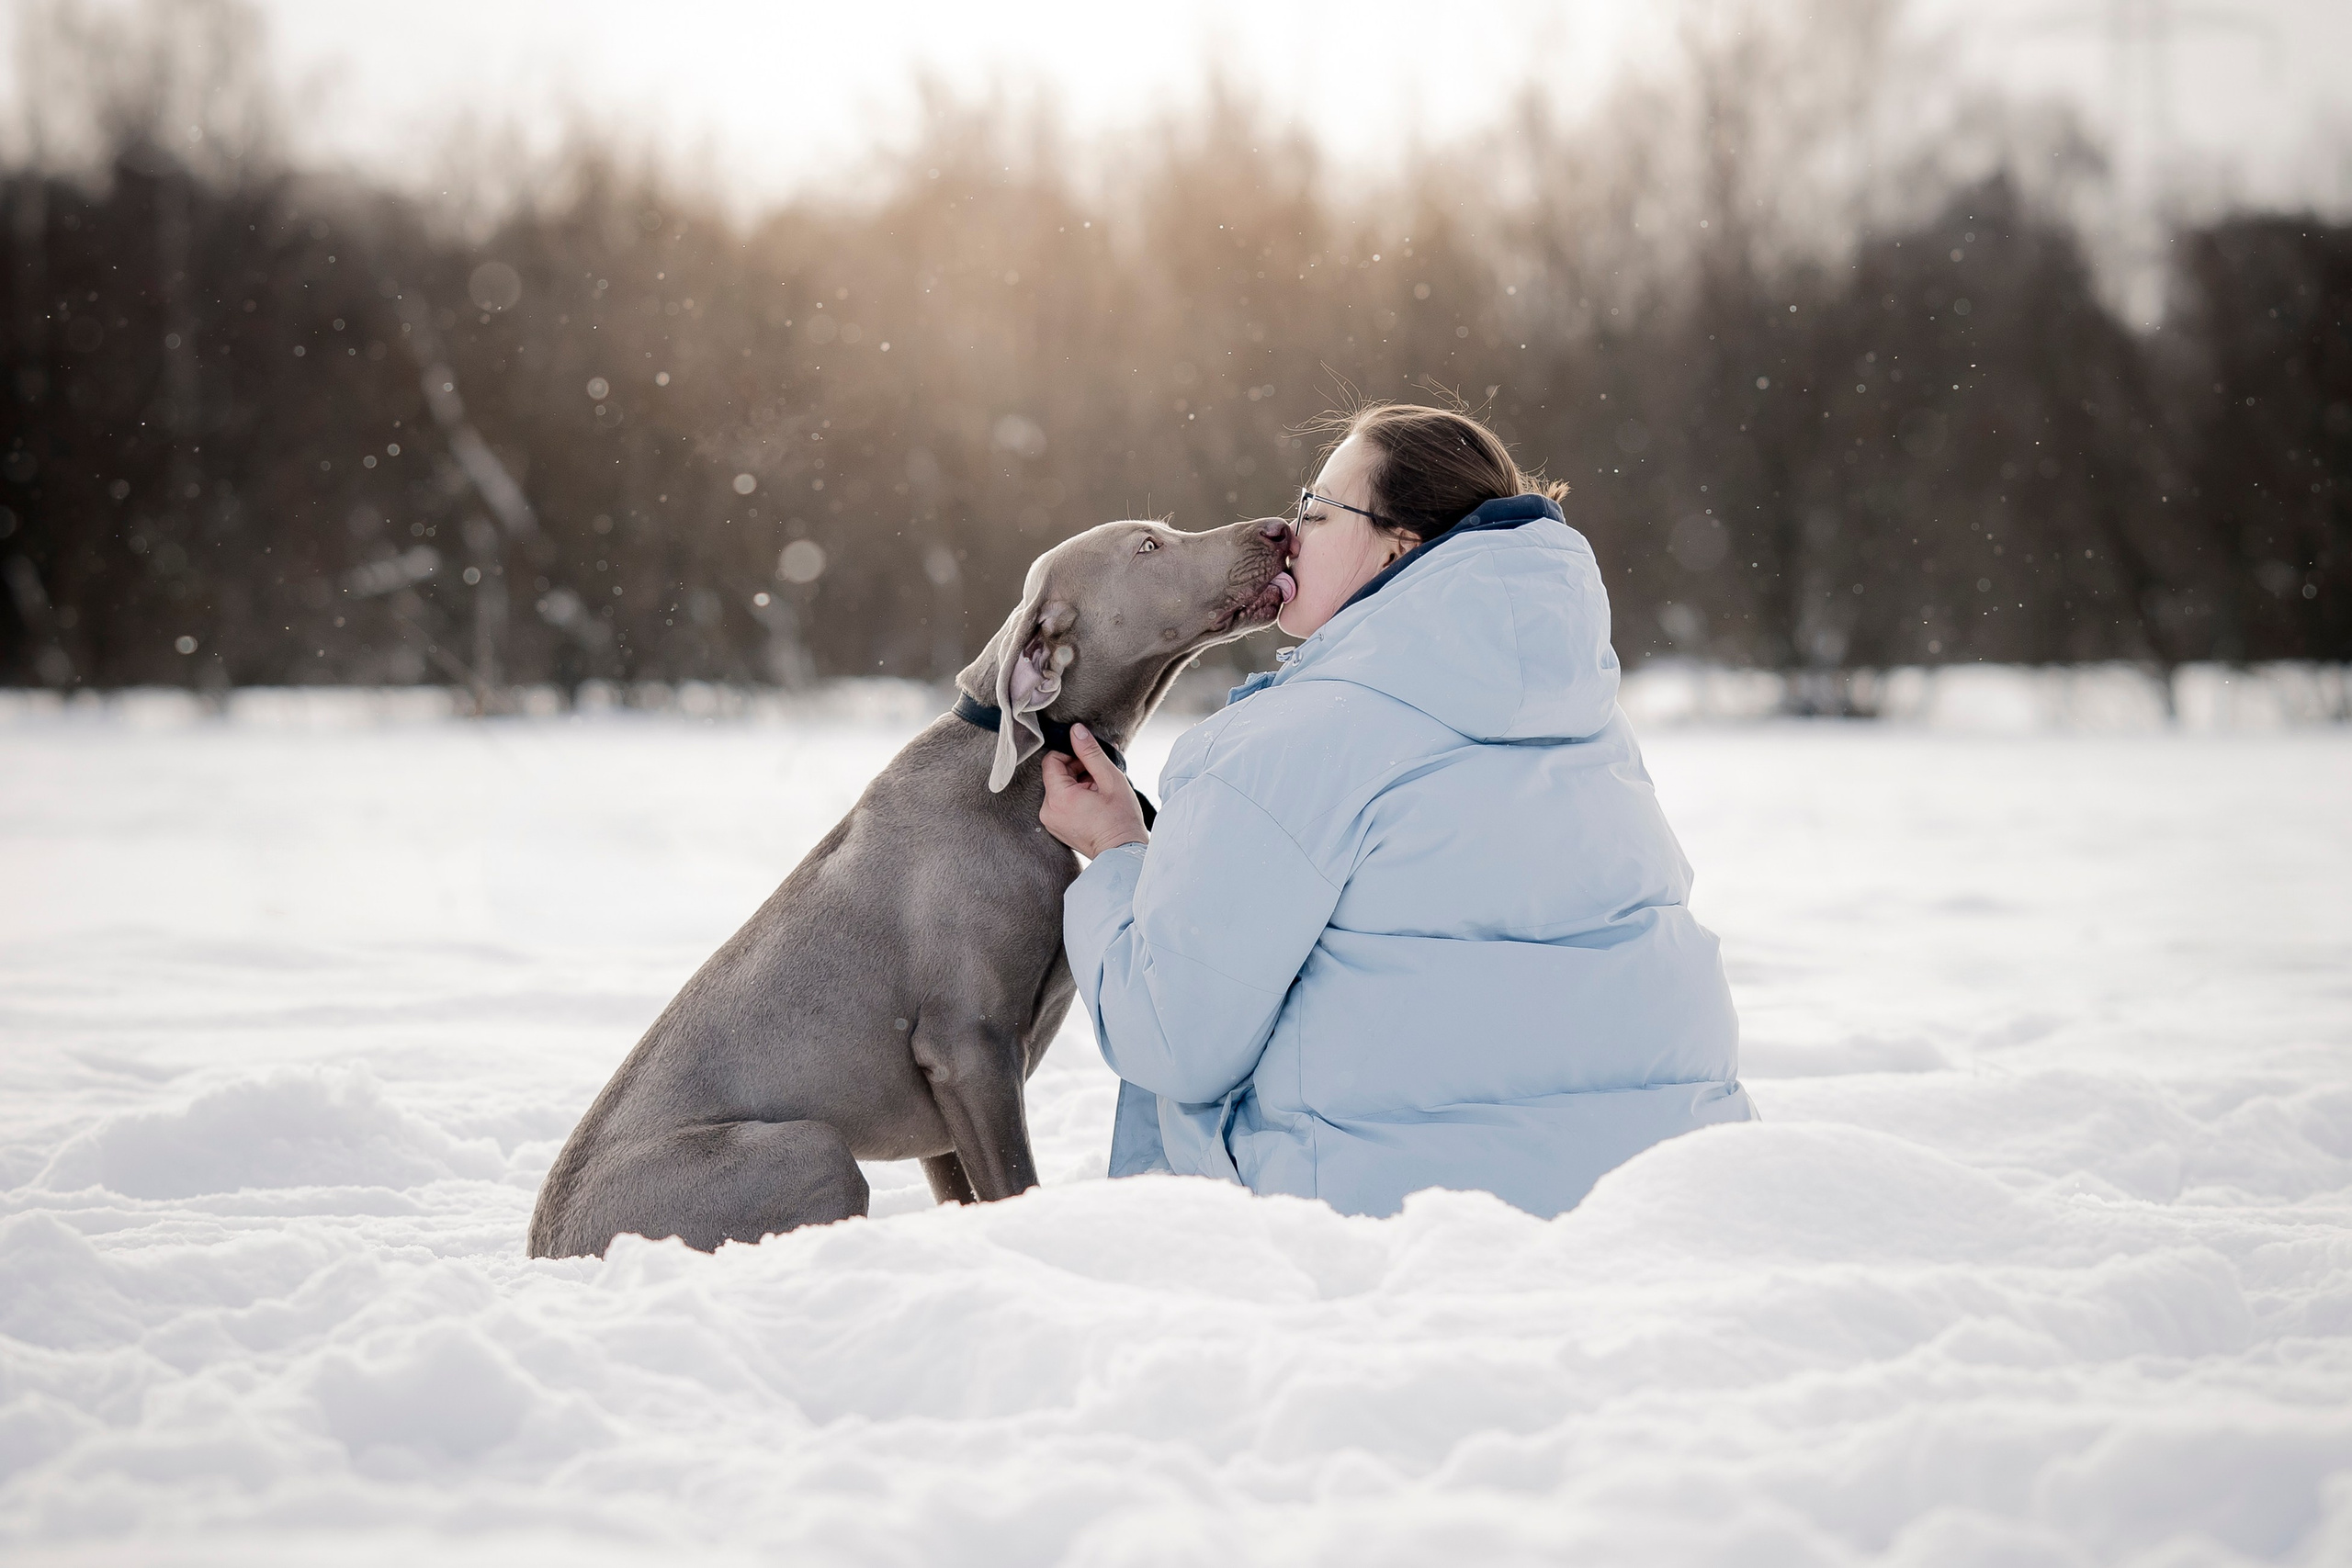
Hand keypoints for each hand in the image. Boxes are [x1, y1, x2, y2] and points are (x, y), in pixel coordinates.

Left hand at [1040, 724, 1148, 858]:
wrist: (1122, 852)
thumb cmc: (1120, 820)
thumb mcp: (1110, 779)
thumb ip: (1091, 753)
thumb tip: (1076, 731)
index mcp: (1058, 798)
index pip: (1051, 761)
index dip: (1071, 755)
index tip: (1089, 762)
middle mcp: (1048, 811)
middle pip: (1054, 774)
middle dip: (1076, 770)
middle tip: (1098, 778)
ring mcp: (1050, 821)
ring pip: (1058, 787)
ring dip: (1077, 783)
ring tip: (1097, 792)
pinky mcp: (1056, 827)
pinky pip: (1060, 802)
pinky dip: (1075, 797)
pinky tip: (1092, 802)